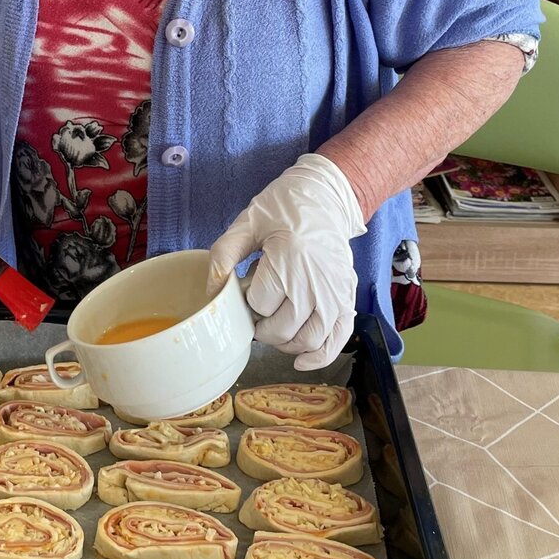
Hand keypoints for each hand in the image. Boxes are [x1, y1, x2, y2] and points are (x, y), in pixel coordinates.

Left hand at [207, 154, 366, 370]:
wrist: (325, 196)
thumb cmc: (284, 206)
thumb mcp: (247, 222)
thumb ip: (223, 255)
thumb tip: (212, 292)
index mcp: (288, 260)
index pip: (259, 304)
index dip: (246, 300)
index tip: (246, 286)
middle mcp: (316, 281)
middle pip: (282, 329)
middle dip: (261, 326)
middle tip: (256, 309)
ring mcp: (335, 292)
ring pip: (308, 340)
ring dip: (285, 343)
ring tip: (273, 327)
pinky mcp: (347, 297)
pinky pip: (337, 339)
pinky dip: (320, 357)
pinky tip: (300, 361)